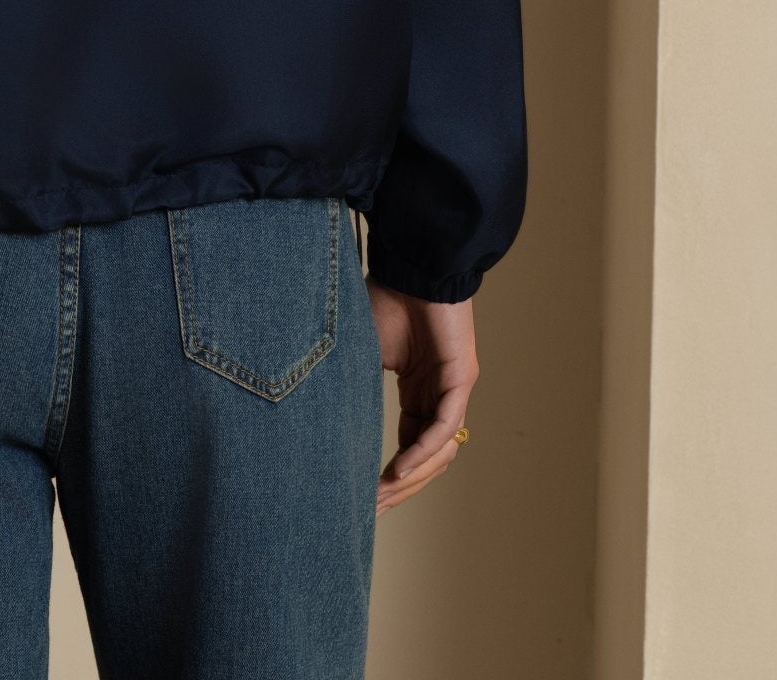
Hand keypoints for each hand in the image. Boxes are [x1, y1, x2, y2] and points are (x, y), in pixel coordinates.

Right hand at [366, 281, 477, 514]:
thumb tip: (315, 417)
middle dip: (399, 489)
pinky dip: (423, 451)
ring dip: (411, 479)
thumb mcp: (362, 355)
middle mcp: (440, 396)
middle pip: (426, 459)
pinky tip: (399, 470)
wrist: (411, 265)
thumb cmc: (386, 299)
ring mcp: (454, 389)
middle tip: (369, 511)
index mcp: (419, 392)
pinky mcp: (461, 378)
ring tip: (380, 495)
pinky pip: (444, 426)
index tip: (363, 500)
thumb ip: (353, 388)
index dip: (390, 476)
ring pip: (439, 451)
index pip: (410, 447)